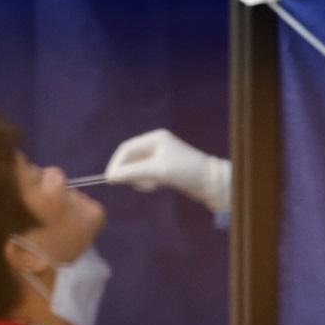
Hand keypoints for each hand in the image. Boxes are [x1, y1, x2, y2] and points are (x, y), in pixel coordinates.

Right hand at [104, 129, 230, 215]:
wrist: (213, 184)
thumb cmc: (186, 172)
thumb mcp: (158, 170)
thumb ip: (133, 172)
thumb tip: (112, 176)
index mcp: (155, 138)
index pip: (127, 148)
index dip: (117, 163)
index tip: (111, 178)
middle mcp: (158, 145)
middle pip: (132, 158)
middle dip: (130, 172)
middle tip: (132, 184)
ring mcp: (163, 157)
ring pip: (140, 168)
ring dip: (140, 178)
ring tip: (152, 185)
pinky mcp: (168, 170)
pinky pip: (149, 175)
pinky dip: (148, 182)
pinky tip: (156, 186)